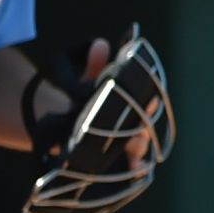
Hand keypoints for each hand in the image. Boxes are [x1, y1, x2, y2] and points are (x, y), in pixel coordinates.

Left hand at [24, 35, 164, 176]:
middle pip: (144, 130)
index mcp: (132, 110)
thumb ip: (95, 67)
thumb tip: (100, 43)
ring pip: (139, 150)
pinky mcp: (117, 165)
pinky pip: (131, 169)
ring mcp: (127, 149)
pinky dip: (135, 169)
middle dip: (141, 130)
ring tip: (133, 152)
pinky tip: (136, 169)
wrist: (62, 133)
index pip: (146, 106)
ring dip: (137, 150)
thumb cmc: (82, 106)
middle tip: (137, 130)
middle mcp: (134, 130)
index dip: (149, 103)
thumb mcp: (86, 85)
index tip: (151, 99)